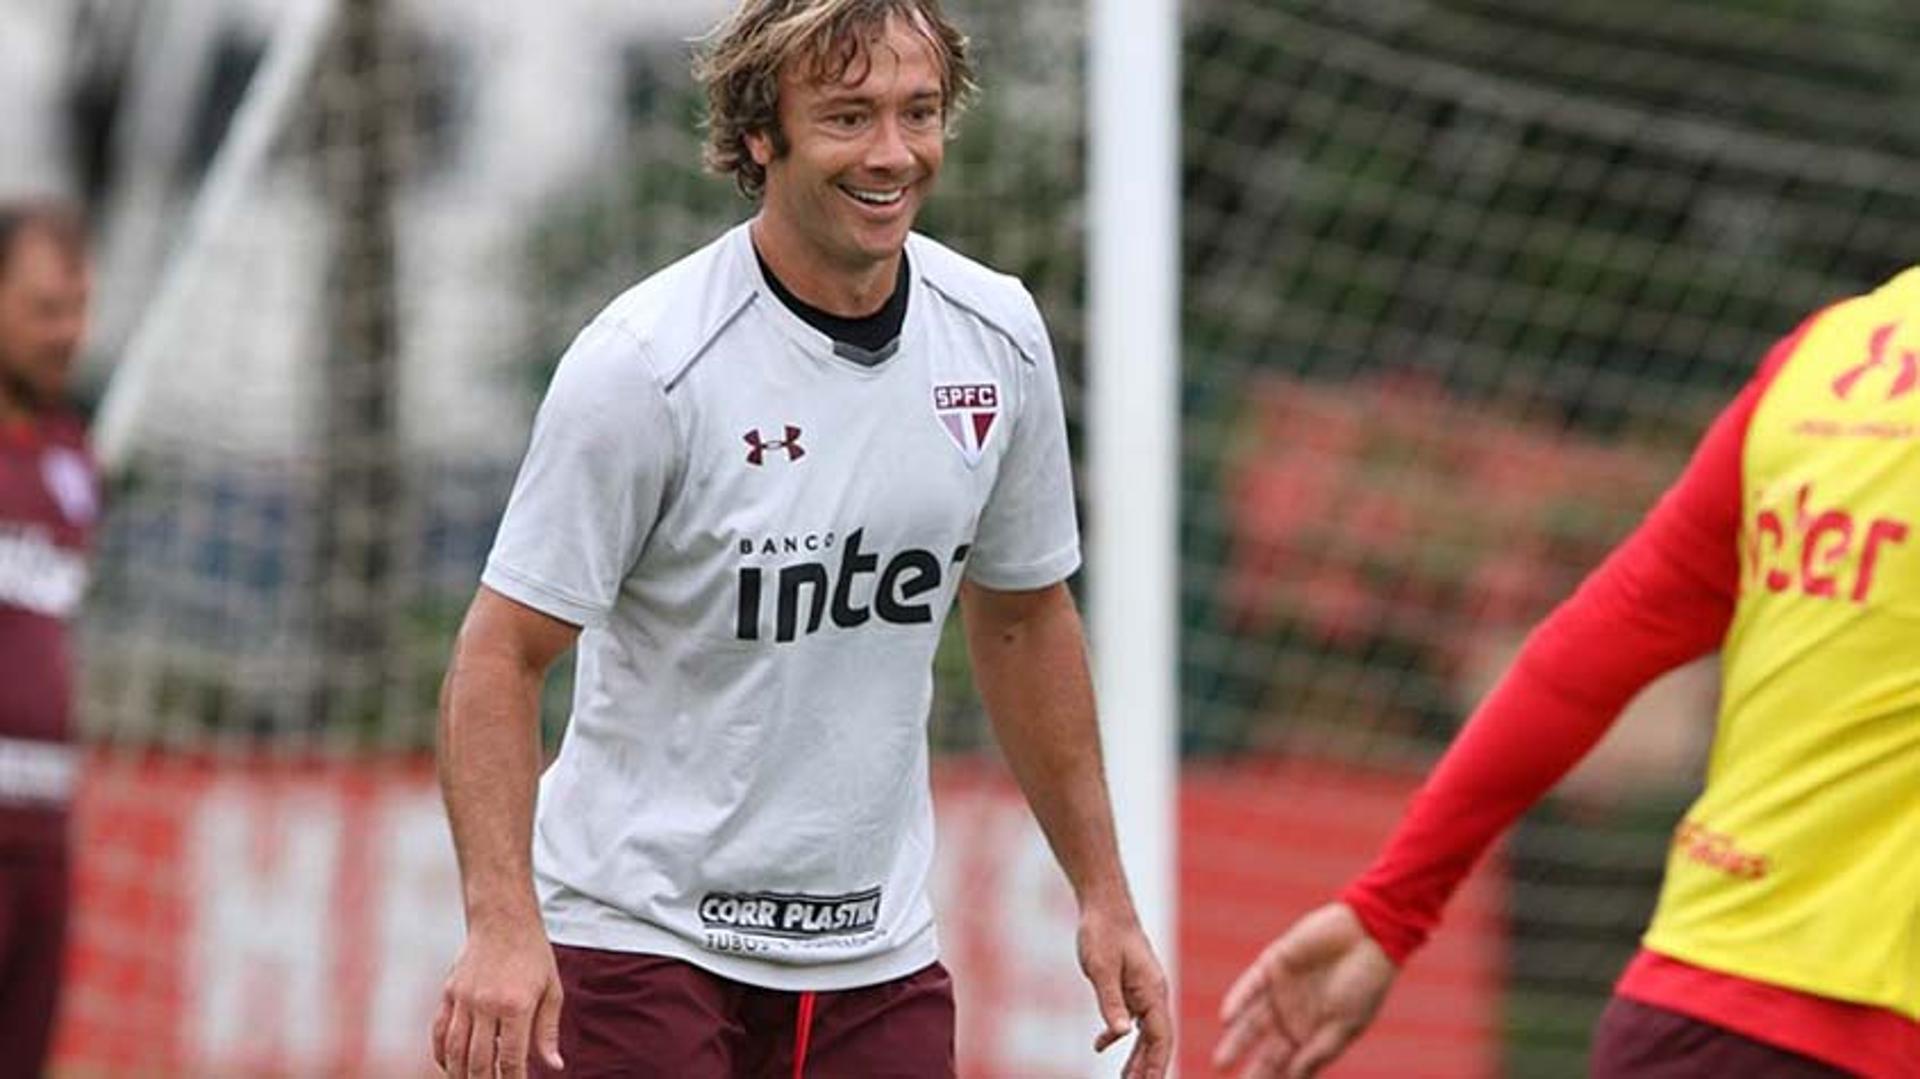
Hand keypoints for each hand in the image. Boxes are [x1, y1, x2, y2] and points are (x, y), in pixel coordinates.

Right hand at [433, 916, 564, 1076]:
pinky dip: (441, 1053)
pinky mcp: (449, 993)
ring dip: (459, 1075)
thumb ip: (548, 1031)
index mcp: (516, 1006)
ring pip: (454, 1050)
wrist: (504, 919)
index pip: (510, 1058)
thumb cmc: (533, 955)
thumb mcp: (551, 990)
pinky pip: (440, 1031)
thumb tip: (554, 1065)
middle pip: (478, 1061)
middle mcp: (486, 1005)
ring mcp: (463, 999)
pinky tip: (449, 1066)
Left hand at [1079, 900, 1173, 1078]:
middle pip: (1156, 1040)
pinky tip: (1101, 1046)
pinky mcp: (1131, 986)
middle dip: (1147, 1068)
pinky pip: (1131, 1018)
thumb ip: (1110, 1002)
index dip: (1156, 1065)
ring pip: (1145, 1032)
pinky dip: (1118, 1034)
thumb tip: (1121, 1035)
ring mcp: (1144, 990)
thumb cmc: (1103, 932)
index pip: (1161, 1038)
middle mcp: (1154, 993)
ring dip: (1135, 1057)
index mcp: (1153, 991)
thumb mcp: (1101, 969)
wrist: (1103, 904)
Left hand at [1212, 902, 1396, 1078]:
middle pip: (1265, 1049)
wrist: (1369, 935)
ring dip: (1236, 1042)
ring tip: (1221, 1063)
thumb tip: (1293, 1077)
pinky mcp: (1273, 965)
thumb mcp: (1346, 1024)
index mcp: (1312, 1033)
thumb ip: (1319, 1051)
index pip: (1287, 1065)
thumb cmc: (1365, 983)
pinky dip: (1238, 1001)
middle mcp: (1292, 1015)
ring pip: (1250, 1022)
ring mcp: (1281, 991)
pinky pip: (1249, 986)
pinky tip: (1226, 1020)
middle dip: (1251, 1070)